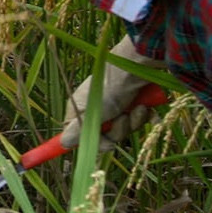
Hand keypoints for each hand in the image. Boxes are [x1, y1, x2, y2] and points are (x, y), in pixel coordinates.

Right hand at [59, 35, 165, 149]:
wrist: (137, 67)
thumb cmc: (110, 88)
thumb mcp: (92, 114)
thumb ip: (77, 131)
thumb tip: (64, 142)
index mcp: (82, 111)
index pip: (84, 136)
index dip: (97, 142)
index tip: (108, 145)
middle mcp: (99, 108)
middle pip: (109, 135)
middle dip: (120, 129)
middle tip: (123, 117)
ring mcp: (117, 105)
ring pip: (126, 127)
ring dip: (134, 120)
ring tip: (138, 107)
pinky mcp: (133, 101)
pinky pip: (139, 119)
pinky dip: (145, 115)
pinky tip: (147, 108)